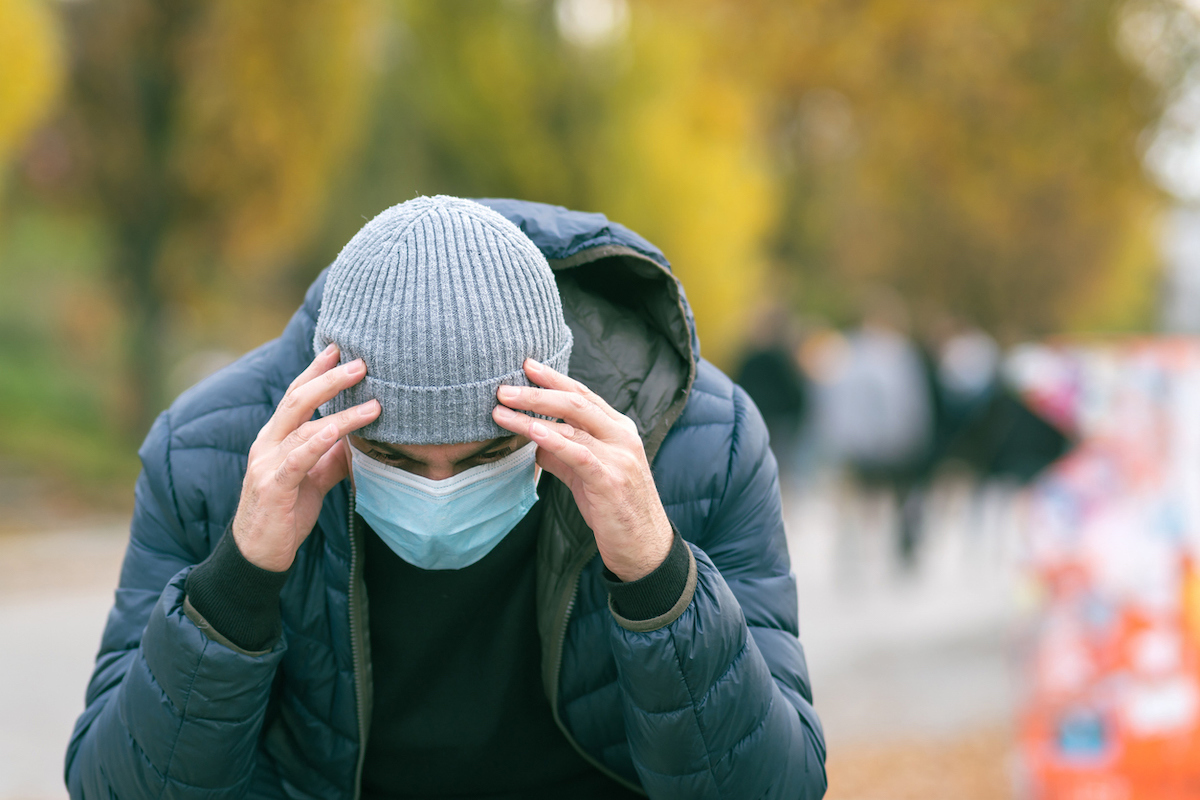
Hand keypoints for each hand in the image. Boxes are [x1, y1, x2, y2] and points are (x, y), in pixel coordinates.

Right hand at [232, 343, 380, 571]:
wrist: (258, 555)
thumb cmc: (286, 513)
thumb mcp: (314, 478)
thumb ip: (332, 456)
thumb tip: (361, 438)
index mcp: (275, 437)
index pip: (295, 394)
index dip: (316, 370)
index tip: (339, 349)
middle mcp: (267, 443)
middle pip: (298, 400)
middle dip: (330, 378)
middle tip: (361, 362)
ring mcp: (267, 463)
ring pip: (304, 427)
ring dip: (341, 412)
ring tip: (373, 401)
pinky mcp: (274, 486)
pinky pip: (298, 459)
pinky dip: (319, 442)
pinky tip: (339, 432)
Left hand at [492, 359, 672, 580]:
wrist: (644, 547)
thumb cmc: (615, 509)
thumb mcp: (587, 476)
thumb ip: (563, 455)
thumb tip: (533, 441)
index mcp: (619, 429)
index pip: (583, 395)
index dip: (554, 378)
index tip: (526, 365)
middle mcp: (622, 436)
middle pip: (576, 402)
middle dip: (538, 391)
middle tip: (504, 387)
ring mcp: (619, 456)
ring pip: (572, 425)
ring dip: (532, 415)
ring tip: (502, 410)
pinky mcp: (610, 480)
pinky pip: (578, 454)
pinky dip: (554, 440)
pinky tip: (532, 431)